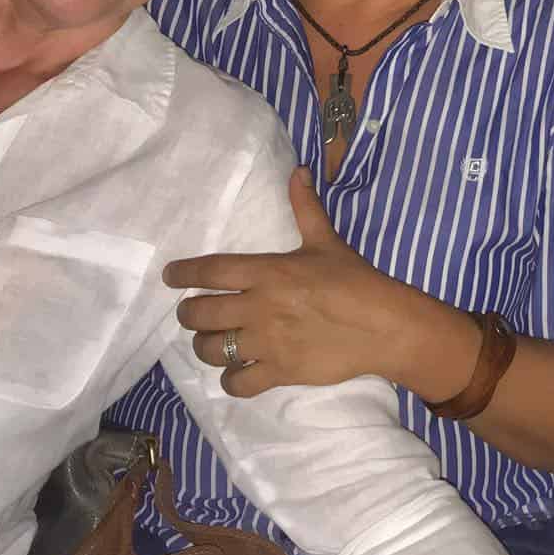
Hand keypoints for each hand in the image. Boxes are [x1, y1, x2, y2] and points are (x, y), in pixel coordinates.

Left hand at [166, 168, 447, 396]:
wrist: (384, 326)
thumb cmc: (354, 281)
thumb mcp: (327, 241)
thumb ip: (305, 208)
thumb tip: (299, 171)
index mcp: (268, 272)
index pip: (211, 270)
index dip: (183, 272)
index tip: (169, 276)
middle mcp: (260, 307)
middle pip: (200, 313)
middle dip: (188, 313)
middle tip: (192, 313)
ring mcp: (267, 343)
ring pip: (211, 349)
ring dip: (205, 346)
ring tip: (211, 341)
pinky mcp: (279, 372)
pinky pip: (238, 383)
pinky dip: (231, 380)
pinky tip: (236, 372)